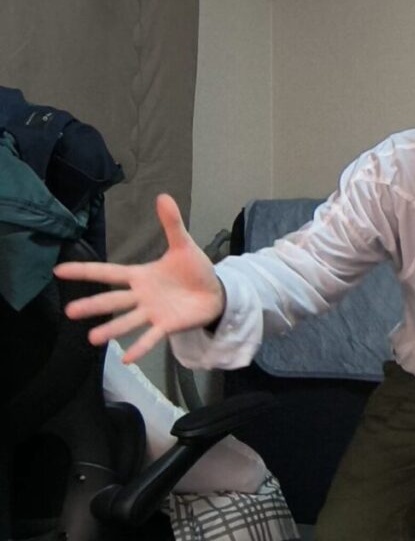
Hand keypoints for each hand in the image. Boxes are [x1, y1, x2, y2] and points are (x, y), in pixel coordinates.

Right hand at [54, 194, 224, 363]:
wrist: (216, 292)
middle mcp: (141, 296)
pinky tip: (126, 358)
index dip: (85, 271)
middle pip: (113, 300)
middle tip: (69, 311)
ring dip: (111, 329)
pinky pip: (151, 338)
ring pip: (128, 321)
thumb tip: (163, 196)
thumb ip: (171, 224)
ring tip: (93, 339)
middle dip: (92, 305)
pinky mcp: (167, 325)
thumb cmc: (195, 270)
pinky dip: (140, 347)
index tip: (59, 271)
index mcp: (141, 275)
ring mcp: (153, 312)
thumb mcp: (183, 245)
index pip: (108, 272)